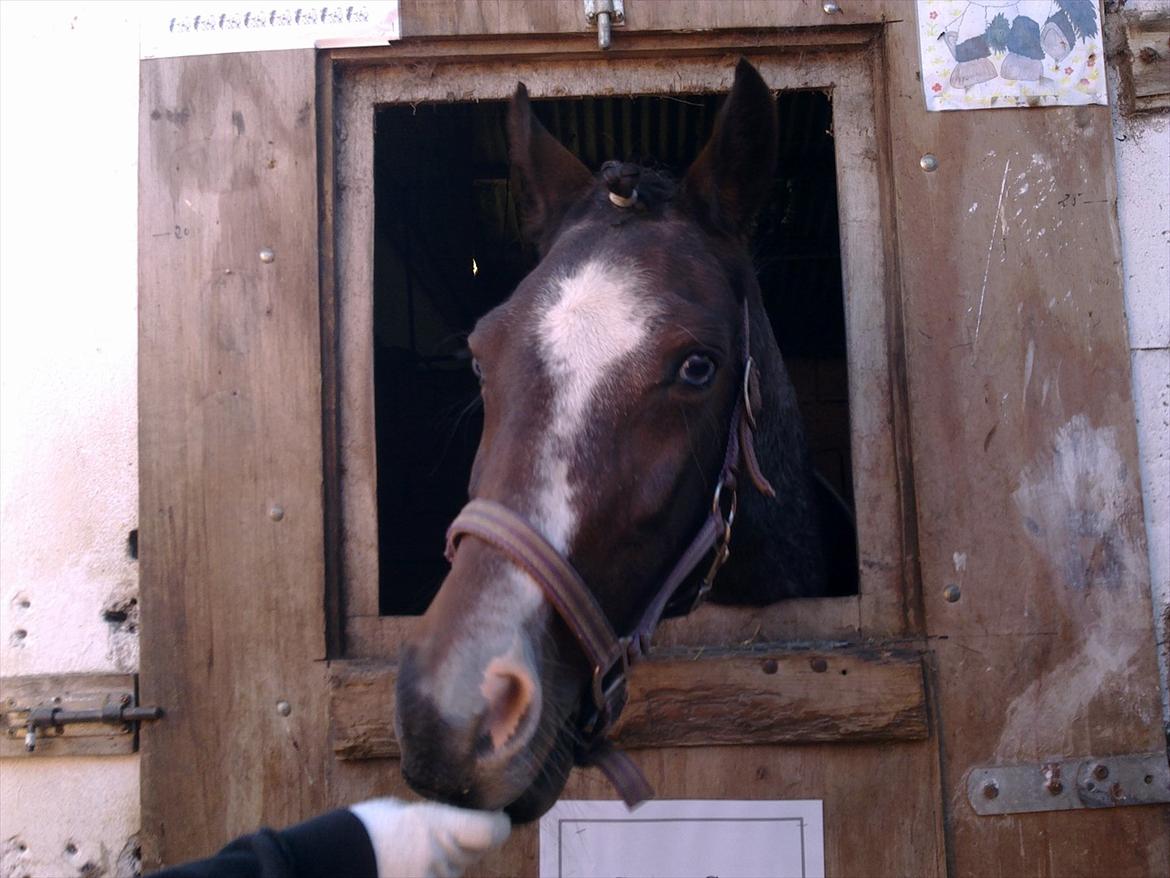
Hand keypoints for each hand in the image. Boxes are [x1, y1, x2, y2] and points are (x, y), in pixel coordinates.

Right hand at [349, 797, 510, 877]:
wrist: (329, 862)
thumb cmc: (363, 827)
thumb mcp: (401, 810)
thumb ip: (432, 817)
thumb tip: (449, 819)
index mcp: (440, 827)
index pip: (494, 831)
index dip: (496, 822)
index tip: (492, 813)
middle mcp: (443, 859)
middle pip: (477, 851)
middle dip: (467, 840)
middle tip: (442, 828)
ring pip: (456, 869)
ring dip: (446, 859)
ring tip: (413, 848)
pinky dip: (430, 871)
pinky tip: (408, 862)